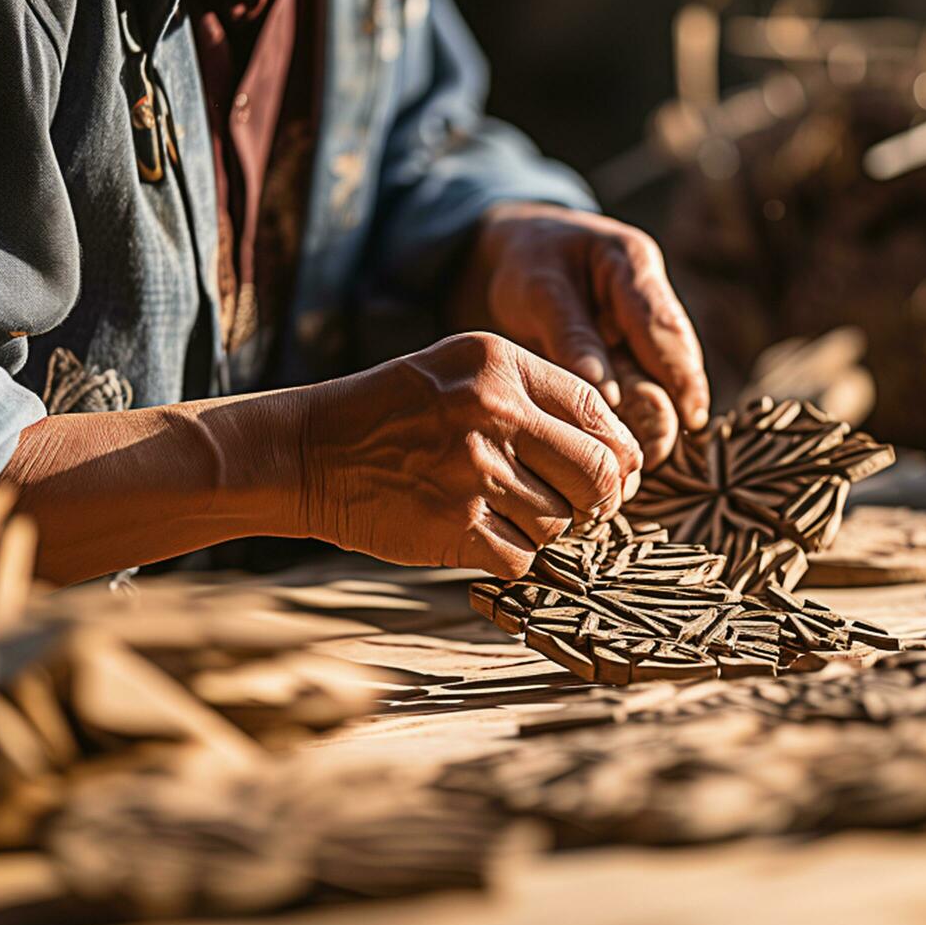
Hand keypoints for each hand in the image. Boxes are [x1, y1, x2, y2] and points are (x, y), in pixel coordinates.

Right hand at [300, 333, 643, 577]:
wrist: (307, 450)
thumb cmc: (391, 413)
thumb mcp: (460, 371)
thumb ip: (533, 396)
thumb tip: (616, 450)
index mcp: (499, 365)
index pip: (598, 411)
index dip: (618, 452)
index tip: (616, 474)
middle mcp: (492, 411)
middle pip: (596, 472)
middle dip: (601, 500)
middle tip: (584, 509)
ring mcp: (472, 471)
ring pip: (561, 521)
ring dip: (547, 531)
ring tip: (510, 516)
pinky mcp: (453, 525)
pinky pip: (523, 559)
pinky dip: (513, 559)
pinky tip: (486, 538)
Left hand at [459, 203, 710, 467]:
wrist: (515, 253)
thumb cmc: (527, 265)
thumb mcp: (539, 290)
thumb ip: (572, 338)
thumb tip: (608, 396)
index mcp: (632, 263)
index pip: (666, 327)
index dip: (683, 376)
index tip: (690, 419)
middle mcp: (647, 301)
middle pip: (670, 366)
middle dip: (664, 412)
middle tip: (649, 457)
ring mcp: (638, 333)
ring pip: (656, 385)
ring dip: (647, 425)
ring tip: (636, 466)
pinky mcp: (625, 358)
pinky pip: (635, 394)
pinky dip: (627, 423)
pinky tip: (621, 455)